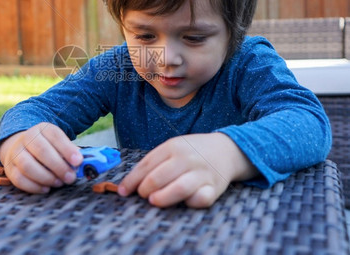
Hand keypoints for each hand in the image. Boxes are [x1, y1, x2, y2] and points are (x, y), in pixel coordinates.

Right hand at [0, 123, 82, 193]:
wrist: (22, 146)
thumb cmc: (48, 148)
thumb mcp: (58, 144)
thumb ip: (69, 153)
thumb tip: (80, 164)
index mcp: (42, 129)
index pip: (55, 136)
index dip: (67, 149)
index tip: (78, 161)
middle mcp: (27, 138)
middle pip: (42, 151)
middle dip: (58, 166)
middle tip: (70, 177)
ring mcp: (16, 153)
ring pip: (28, 165)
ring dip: (46, 177)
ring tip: (59, 183)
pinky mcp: (9, 168)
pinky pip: (19, 179)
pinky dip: (34, 186)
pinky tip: (46, 189)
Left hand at [118, 133, 257, 207]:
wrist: (226, 150)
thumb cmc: (191, 152)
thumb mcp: (171, 148)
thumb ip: (152, 164)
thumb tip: (128, 185)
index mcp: (172, 147)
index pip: (146, 165)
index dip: (132, 180)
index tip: (123, 191)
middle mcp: (186, 159)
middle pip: (159, 177)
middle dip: (145, 190)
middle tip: (142, 196)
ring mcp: (201, 173)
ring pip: (179, 188)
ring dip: (163, 197)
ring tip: (154, 201)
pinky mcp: (214, 187)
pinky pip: (201, 199)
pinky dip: (191, 202)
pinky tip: (184, 202)